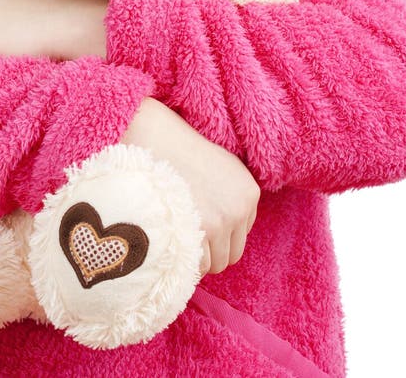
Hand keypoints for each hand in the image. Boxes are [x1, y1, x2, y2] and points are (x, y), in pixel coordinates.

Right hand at [120, 98, 259, 274]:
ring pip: (214, 264)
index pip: (241, 234)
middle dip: (210, 250)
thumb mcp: (223, 165)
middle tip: (186, 233)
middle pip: (231, 255)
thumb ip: (233, 196)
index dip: (219, 231)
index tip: (198, 217)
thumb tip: (231, 230)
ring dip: (196, 256)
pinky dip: (183, 259)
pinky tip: (170, 239)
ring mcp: (218, 223)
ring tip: (176, 233)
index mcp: (249, 193)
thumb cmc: (182, 151)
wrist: (155, 139)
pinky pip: (195, 266)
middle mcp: (239, 210)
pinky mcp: (195, 233)